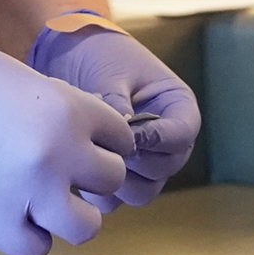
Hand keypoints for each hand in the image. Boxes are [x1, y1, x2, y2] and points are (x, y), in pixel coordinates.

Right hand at [0, 35, 133, 254]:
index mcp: (69, 110)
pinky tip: (14, 218)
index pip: (122, 138)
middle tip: (67, 175)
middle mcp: (58, 154)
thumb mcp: (26, 79)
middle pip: (111, 181)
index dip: (106, 143)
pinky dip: (30, 237)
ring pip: (86, 226)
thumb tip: (86, 141)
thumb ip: (62, 112)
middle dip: (92, 178)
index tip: (89, 146)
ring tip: (48, 205)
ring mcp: (29, 193)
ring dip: (72, 216)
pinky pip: (37, 247)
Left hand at [28, 17, 202, 206]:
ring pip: (142, 192)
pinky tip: (74, 166)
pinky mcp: (117, 175)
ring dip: (115, 182)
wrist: (69, 55)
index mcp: (176, 106)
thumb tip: (122, 141)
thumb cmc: (98, 55)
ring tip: (88, 156)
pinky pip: (115, 199)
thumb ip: (117, 104)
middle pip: (164, 169)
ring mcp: (143, 160)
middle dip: (133, 162)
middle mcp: (166, 139)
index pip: (184, 132)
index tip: (128, 134)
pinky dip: (96, 191)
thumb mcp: (110, 71)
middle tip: (102, 145)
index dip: (159, 139)